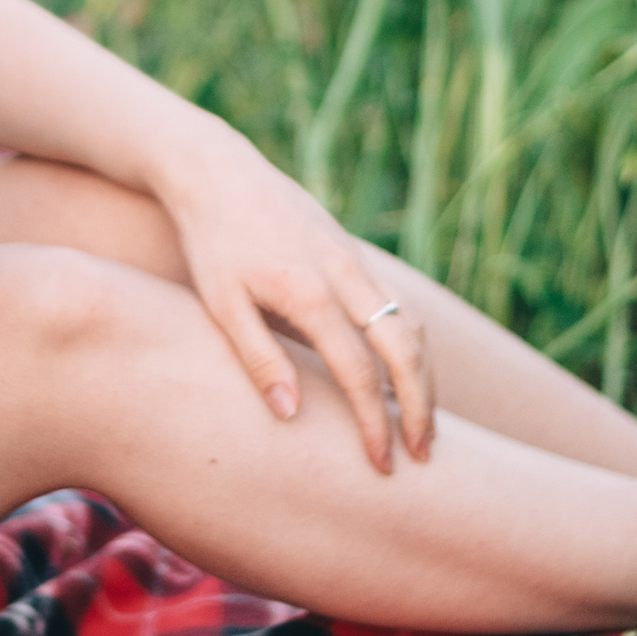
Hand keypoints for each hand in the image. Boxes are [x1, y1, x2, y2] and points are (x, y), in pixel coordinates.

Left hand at [146, 120, 434, 469]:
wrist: (217, 171)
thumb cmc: (211, 242)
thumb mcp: (220, 303)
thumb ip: (257, 358)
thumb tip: (291, 415)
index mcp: (309, 294)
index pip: (358, 374)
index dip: (373, 423)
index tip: (381, 464)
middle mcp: (344, 275)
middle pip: (405, 350)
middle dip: (420, 406)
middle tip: (423, 455)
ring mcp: (354, 261)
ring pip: (411, 323)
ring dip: (425, 376)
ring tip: (424, 422)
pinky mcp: (353, 253)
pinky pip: (399, 302)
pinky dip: (412, 342)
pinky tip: (406, 372)